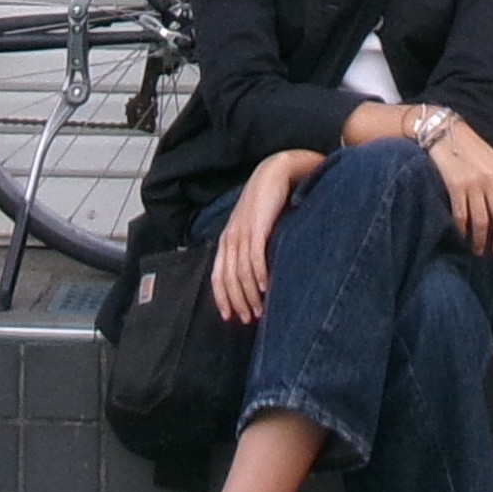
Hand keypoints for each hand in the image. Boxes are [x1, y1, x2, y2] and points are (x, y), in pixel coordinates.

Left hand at [212, 150, 321, 324]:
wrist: (275, 173)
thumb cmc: (267, 202)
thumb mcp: (253, 227)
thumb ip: (251, 248)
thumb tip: (256, 276)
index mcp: (227, 239)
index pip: (218, 275)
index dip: (222, 298)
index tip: (230, 317)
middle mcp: (230, 238)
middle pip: (228, 278)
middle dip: (237, 302)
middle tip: (248, 319)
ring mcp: (242, 232)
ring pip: (240, 272)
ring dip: (249, 295)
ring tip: (259, 310)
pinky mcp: (257, 227)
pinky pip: (254, 257)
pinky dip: (258, 275)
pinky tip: (265, 288)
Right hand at [431, 119, 492, 256]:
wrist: (442, 130)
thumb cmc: (465, 144)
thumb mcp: (492, 159)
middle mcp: (491, 178)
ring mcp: (473, 183)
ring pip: (482, 221)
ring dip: (481, 239)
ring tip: (478, 248)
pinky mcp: (455, 186)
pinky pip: (462, 216)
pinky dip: (463, 229)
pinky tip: (462, 235)